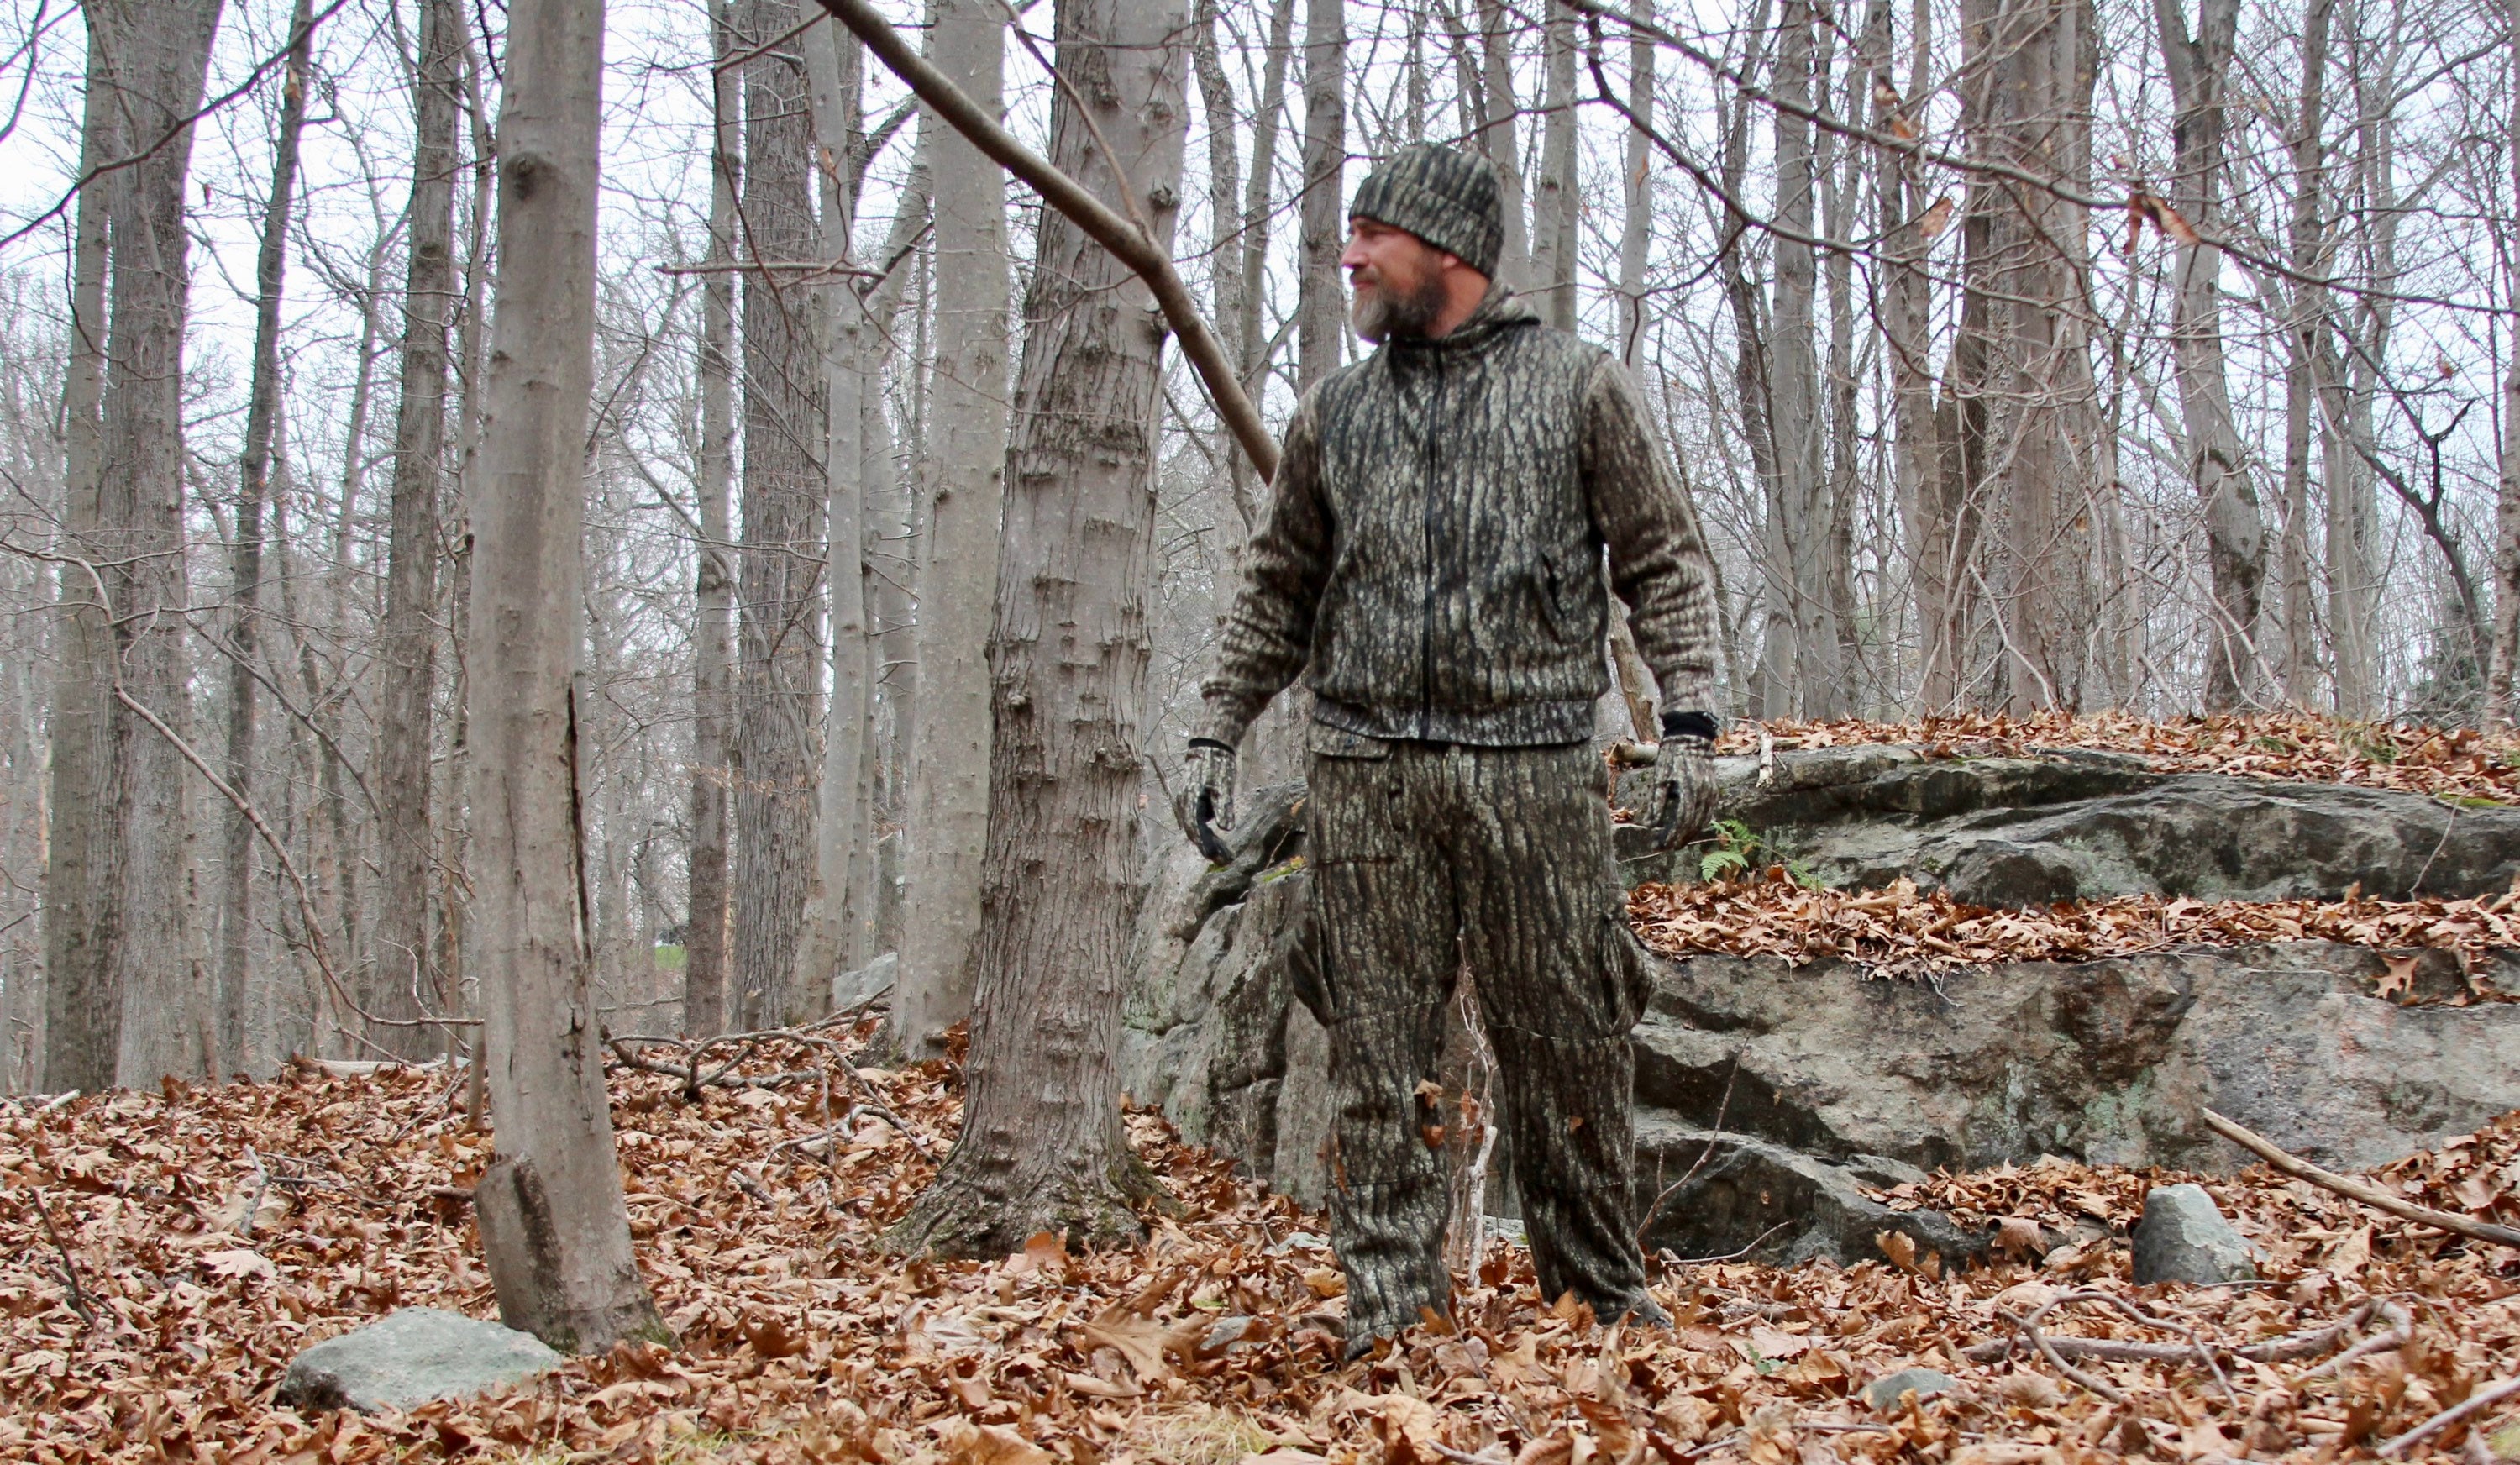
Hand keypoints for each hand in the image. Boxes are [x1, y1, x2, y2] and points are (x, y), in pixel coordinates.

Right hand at [1175, 739, 1237, 860]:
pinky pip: (1196, 823)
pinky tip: (1220, 842)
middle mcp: (1182, 804)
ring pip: (1194, 829)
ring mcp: (1184, 804)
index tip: (1214, 857)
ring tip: (1226, 856)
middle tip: (1225, 861)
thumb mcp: (1224, 785)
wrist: (1208, 749)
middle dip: (1208, 847)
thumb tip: (1226, 828)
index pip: (1194, 827)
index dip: (1204, 844)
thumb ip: (1224, 806)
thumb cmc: (1217, 765)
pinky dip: (1207, 834)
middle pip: (1193, 831)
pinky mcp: (1189, 804)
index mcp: (1188, 799)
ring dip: (1208, 842)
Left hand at [1642, 730, 1716, 853]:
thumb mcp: (1660, 778)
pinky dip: (1696, 824)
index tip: (1659, 845)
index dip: (1670, 835)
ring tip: (1673, 843)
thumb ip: (1656, 803)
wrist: (1692, 738)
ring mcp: (1711, 793)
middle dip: (1678, 838)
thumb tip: (1649, 826)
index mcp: (1690, 790)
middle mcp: (1705, 794)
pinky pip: (1707, 814)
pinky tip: (1686, 830)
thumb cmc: (1672, 756)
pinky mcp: (1713, 791)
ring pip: (1701, 821)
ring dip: (1688, 834)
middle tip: (1663, 847)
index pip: (1681, 821)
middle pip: (1693, 825)